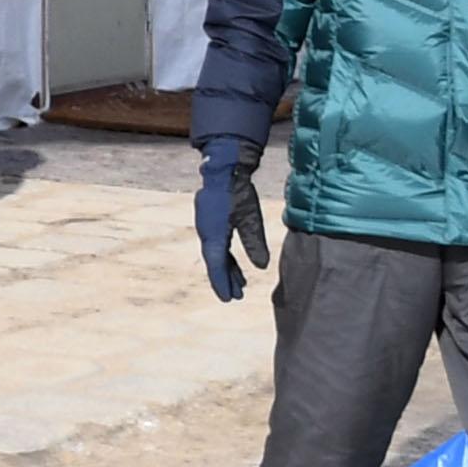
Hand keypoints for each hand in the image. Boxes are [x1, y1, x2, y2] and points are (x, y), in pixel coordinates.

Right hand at [194, 141, 266, 302]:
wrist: (224, 167)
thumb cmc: (238, 193)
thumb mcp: (250, 219)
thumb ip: (254, 244)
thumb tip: (261, 267)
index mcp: (213, 235)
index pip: (217, 265)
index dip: (222, 283)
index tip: (229, 299)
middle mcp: (206, 233)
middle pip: (215, 261)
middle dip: (226, 279)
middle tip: (237, 296)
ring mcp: (206, 226)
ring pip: (216, 253)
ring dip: (227, 268)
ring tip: (240, 283)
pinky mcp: (210, 220)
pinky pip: (217, 243)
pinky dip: (225, 255)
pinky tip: (233, 261)